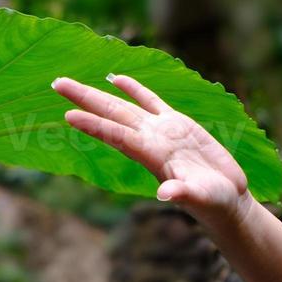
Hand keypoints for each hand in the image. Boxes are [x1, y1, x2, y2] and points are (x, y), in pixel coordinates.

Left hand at [51, 72, 256, 230]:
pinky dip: (133, 89)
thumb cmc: (212, 202)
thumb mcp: (200, 197)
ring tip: (70, 82)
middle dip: (84, 99)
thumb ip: (183, 193)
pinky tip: (116, 79)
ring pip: (123, 105)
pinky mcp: (177, 123)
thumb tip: (165, 194)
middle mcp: (149, 140)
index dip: (94, 126)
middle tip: (56, 83)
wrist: (225, 199)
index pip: (117, 136)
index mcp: (151, 155)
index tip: (68, 115)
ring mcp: (161, 130)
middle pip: (110, 115)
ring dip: (97, 93)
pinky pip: (150, 101)